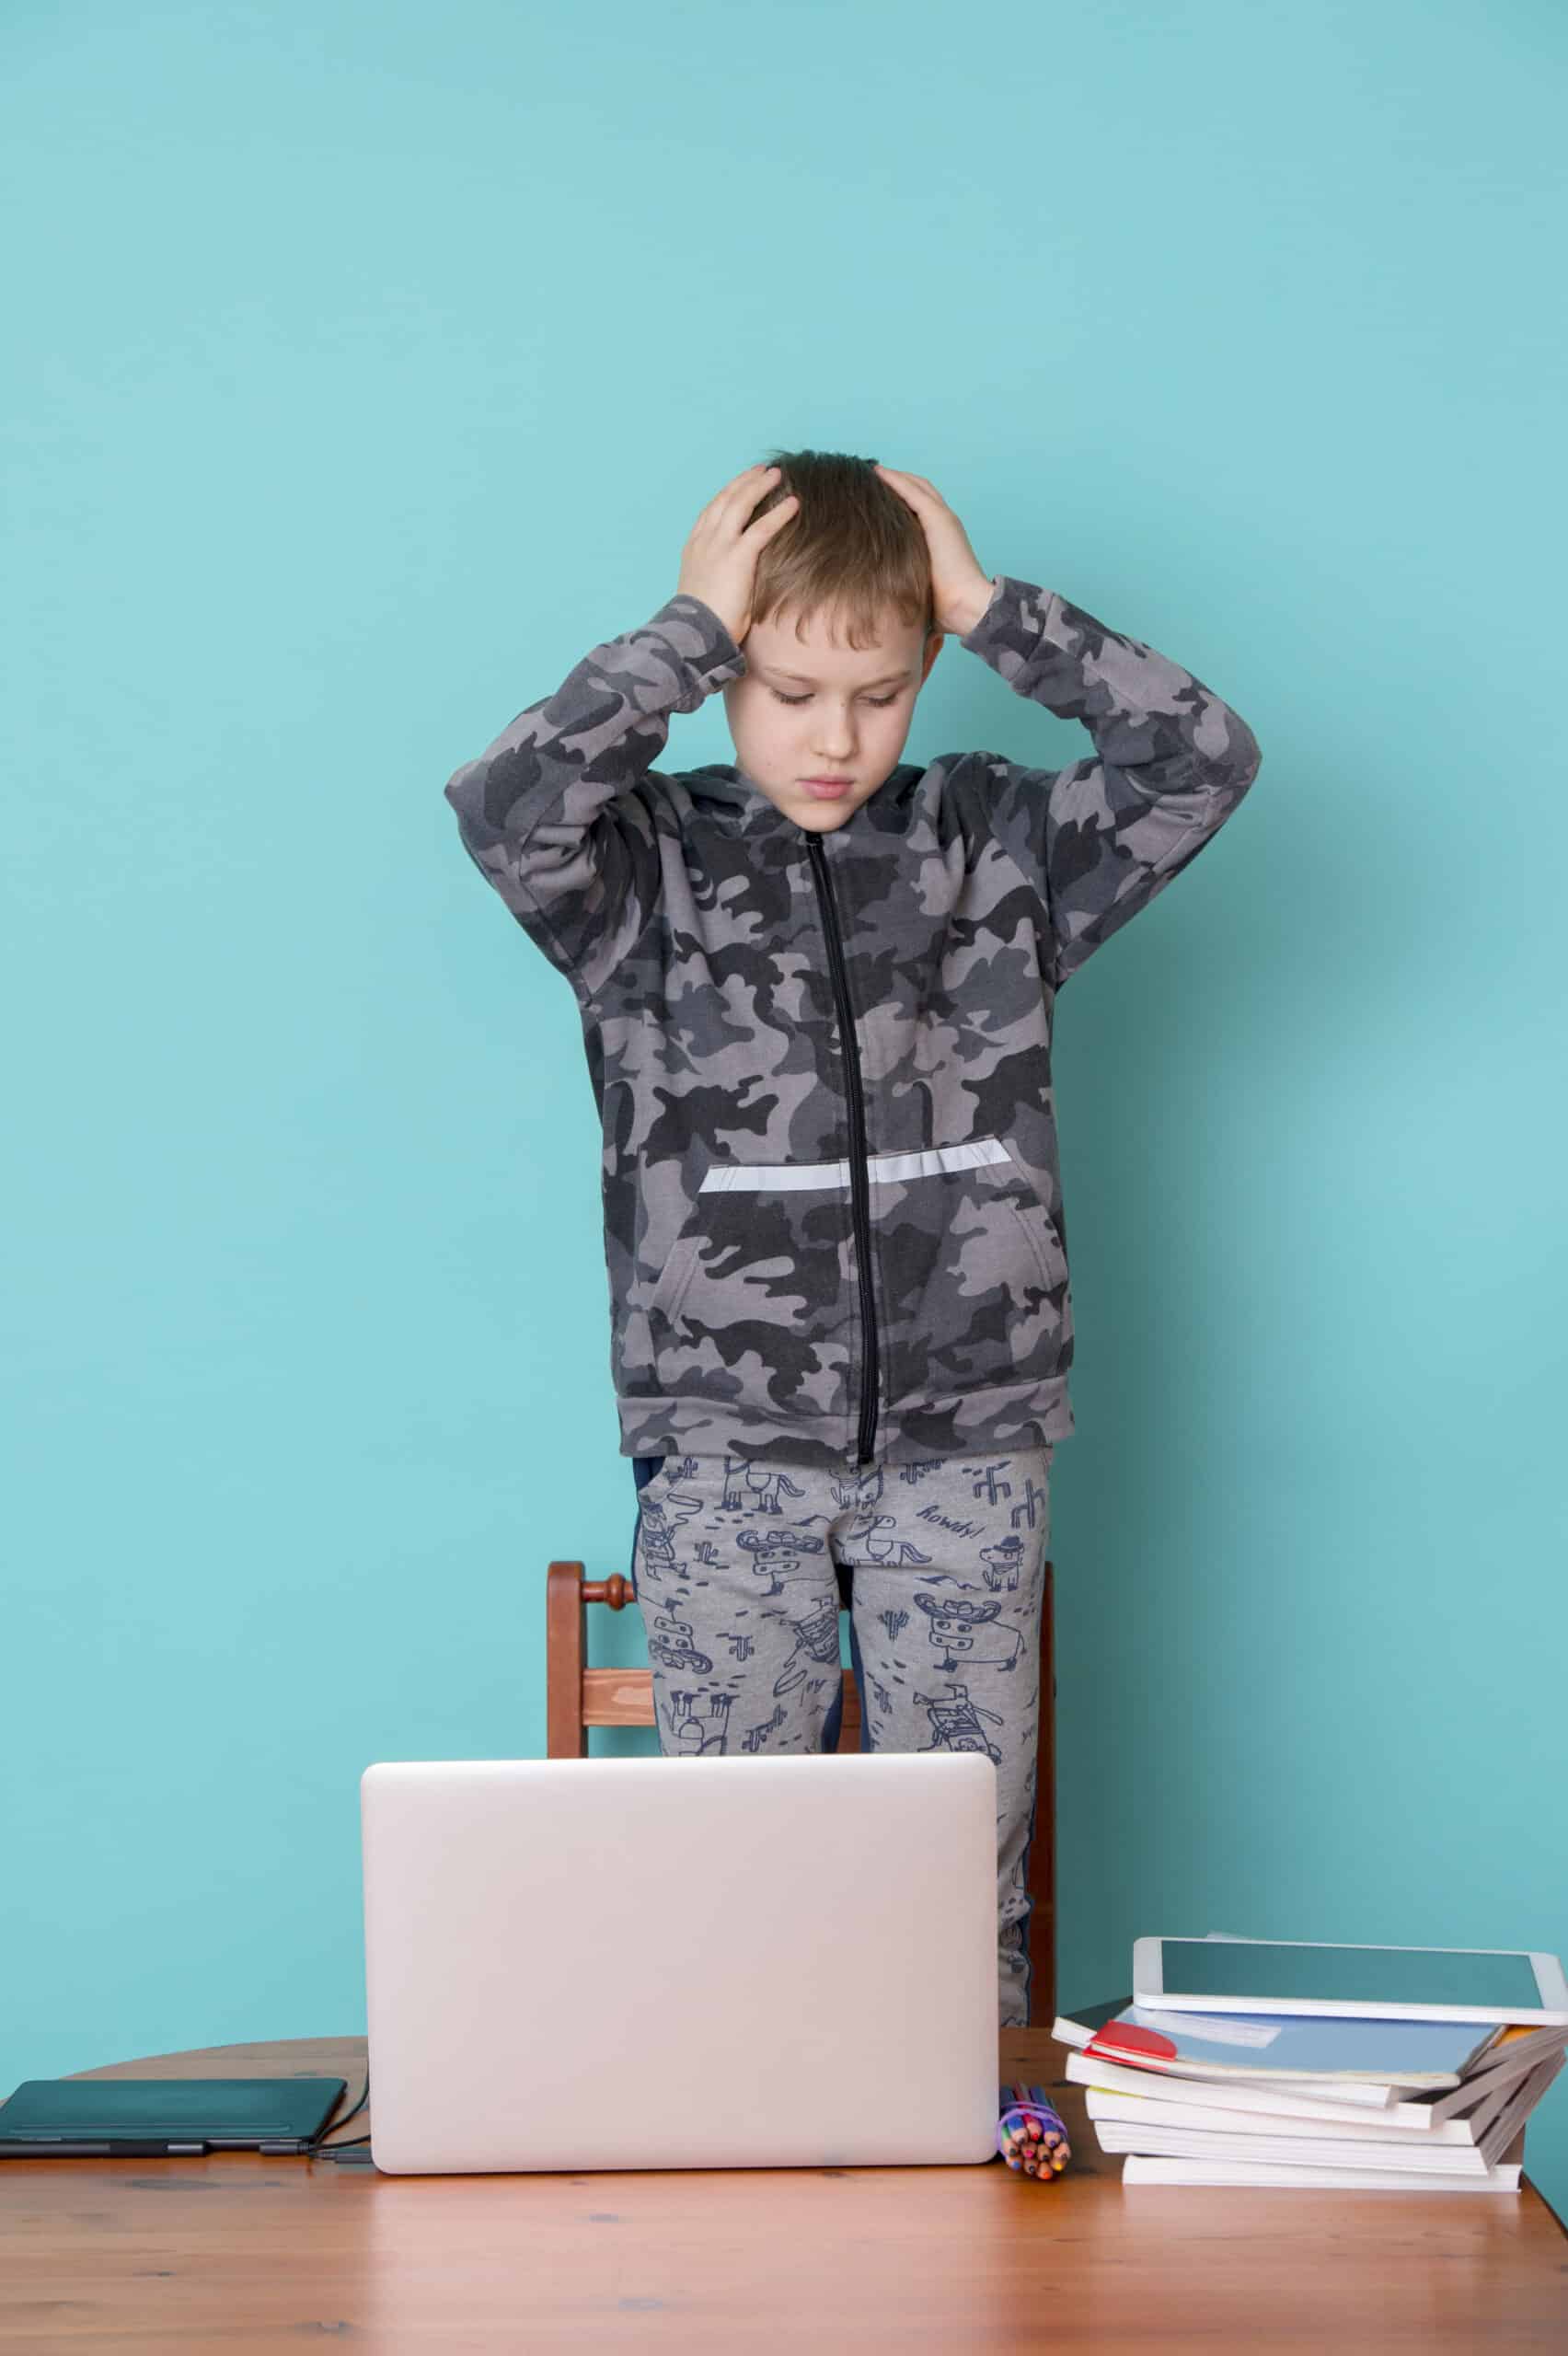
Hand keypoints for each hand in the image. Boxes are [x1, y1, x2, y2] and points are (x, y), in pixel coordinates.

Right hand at [676, 463, 798, 644]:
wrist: (694, 632)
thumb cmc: (701, 619)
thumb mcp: (704, 586)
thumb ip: (717, 569)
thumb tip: (735, 570)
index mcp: (694, 545)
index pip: (712, 509)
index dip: (729, 491)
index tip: (743, 482)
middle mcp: (705, 539)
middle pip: (726, 498)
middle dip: (746, 481)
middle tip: (763, 470)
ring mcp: (719, 545)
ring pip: (741, 504)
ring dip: (761, 486)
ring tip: (778, 475)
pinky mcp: (737, 556)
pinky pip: (762, 528)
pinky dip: (779, 513)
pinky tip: (794, 503)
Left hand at [872, 464, 994, 634]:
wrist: (967, 607)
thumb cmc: (946, 607)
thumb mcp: (920, 585)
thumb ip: (907, 578)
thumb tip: (881, 593)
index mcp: (942, 538)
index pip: (920, 508)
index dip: (901, 498)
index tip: (878, 496)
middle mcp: (944, 523)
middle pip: (918, 491)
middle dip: (897, 482)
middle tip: (871, 478)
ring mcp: (943, 519)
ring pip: (916, 486)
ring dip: (894, 476)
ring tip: (871, 472)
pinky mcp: (939, 519)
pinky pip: (913, 491)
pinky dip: (896, 480)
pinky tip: (878, 473)